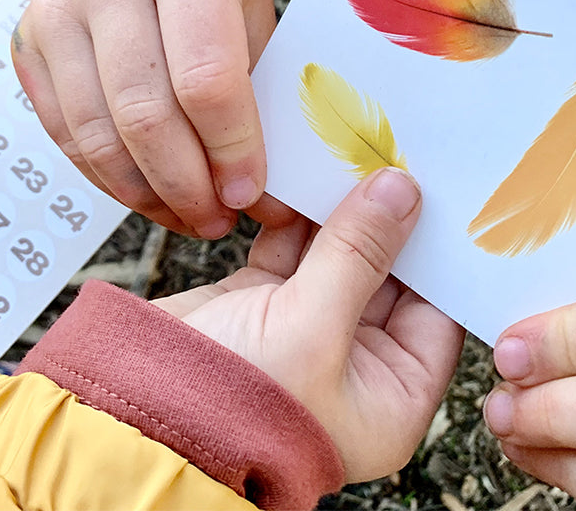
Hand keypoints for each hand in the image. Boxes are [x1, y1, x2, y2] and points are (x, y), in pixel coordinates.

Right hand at [12, 0, 280, 237]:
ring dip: (145, 192)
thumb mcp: (255, 11)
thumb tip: (266, 199)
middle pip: (143, 110)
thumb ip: (259, 93)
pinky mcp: (26, 39)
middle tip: (218, 219)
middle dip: (185, 183)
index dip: (231, 147)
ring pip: (95, 131)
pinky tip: (146, 193)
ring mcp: (57, 5)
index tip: (250, 193)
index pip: (205, 73)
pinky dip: (106, 177)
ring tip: (187, 217)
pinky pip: (63, 132)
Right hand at [153, 168, 464, 481]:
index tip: (439, 193)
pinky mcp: (259, 304)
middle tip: (396, 160)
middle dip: (387, 221)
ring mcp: (304, 331)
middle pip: (387, 276)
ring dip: (341, 211)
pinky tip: (305, 178)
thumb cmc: (232, 409)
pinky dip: (296, 215)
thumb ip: (358, 252)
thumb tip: (400, 191)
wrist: (136, 418)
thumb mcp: (312, 329)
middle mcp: (352, 364)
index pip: (435, 313)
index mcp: (388, 396)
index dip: (438, 253)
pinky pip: (293, 248)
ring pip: (339, 256)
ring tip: (353, 157)